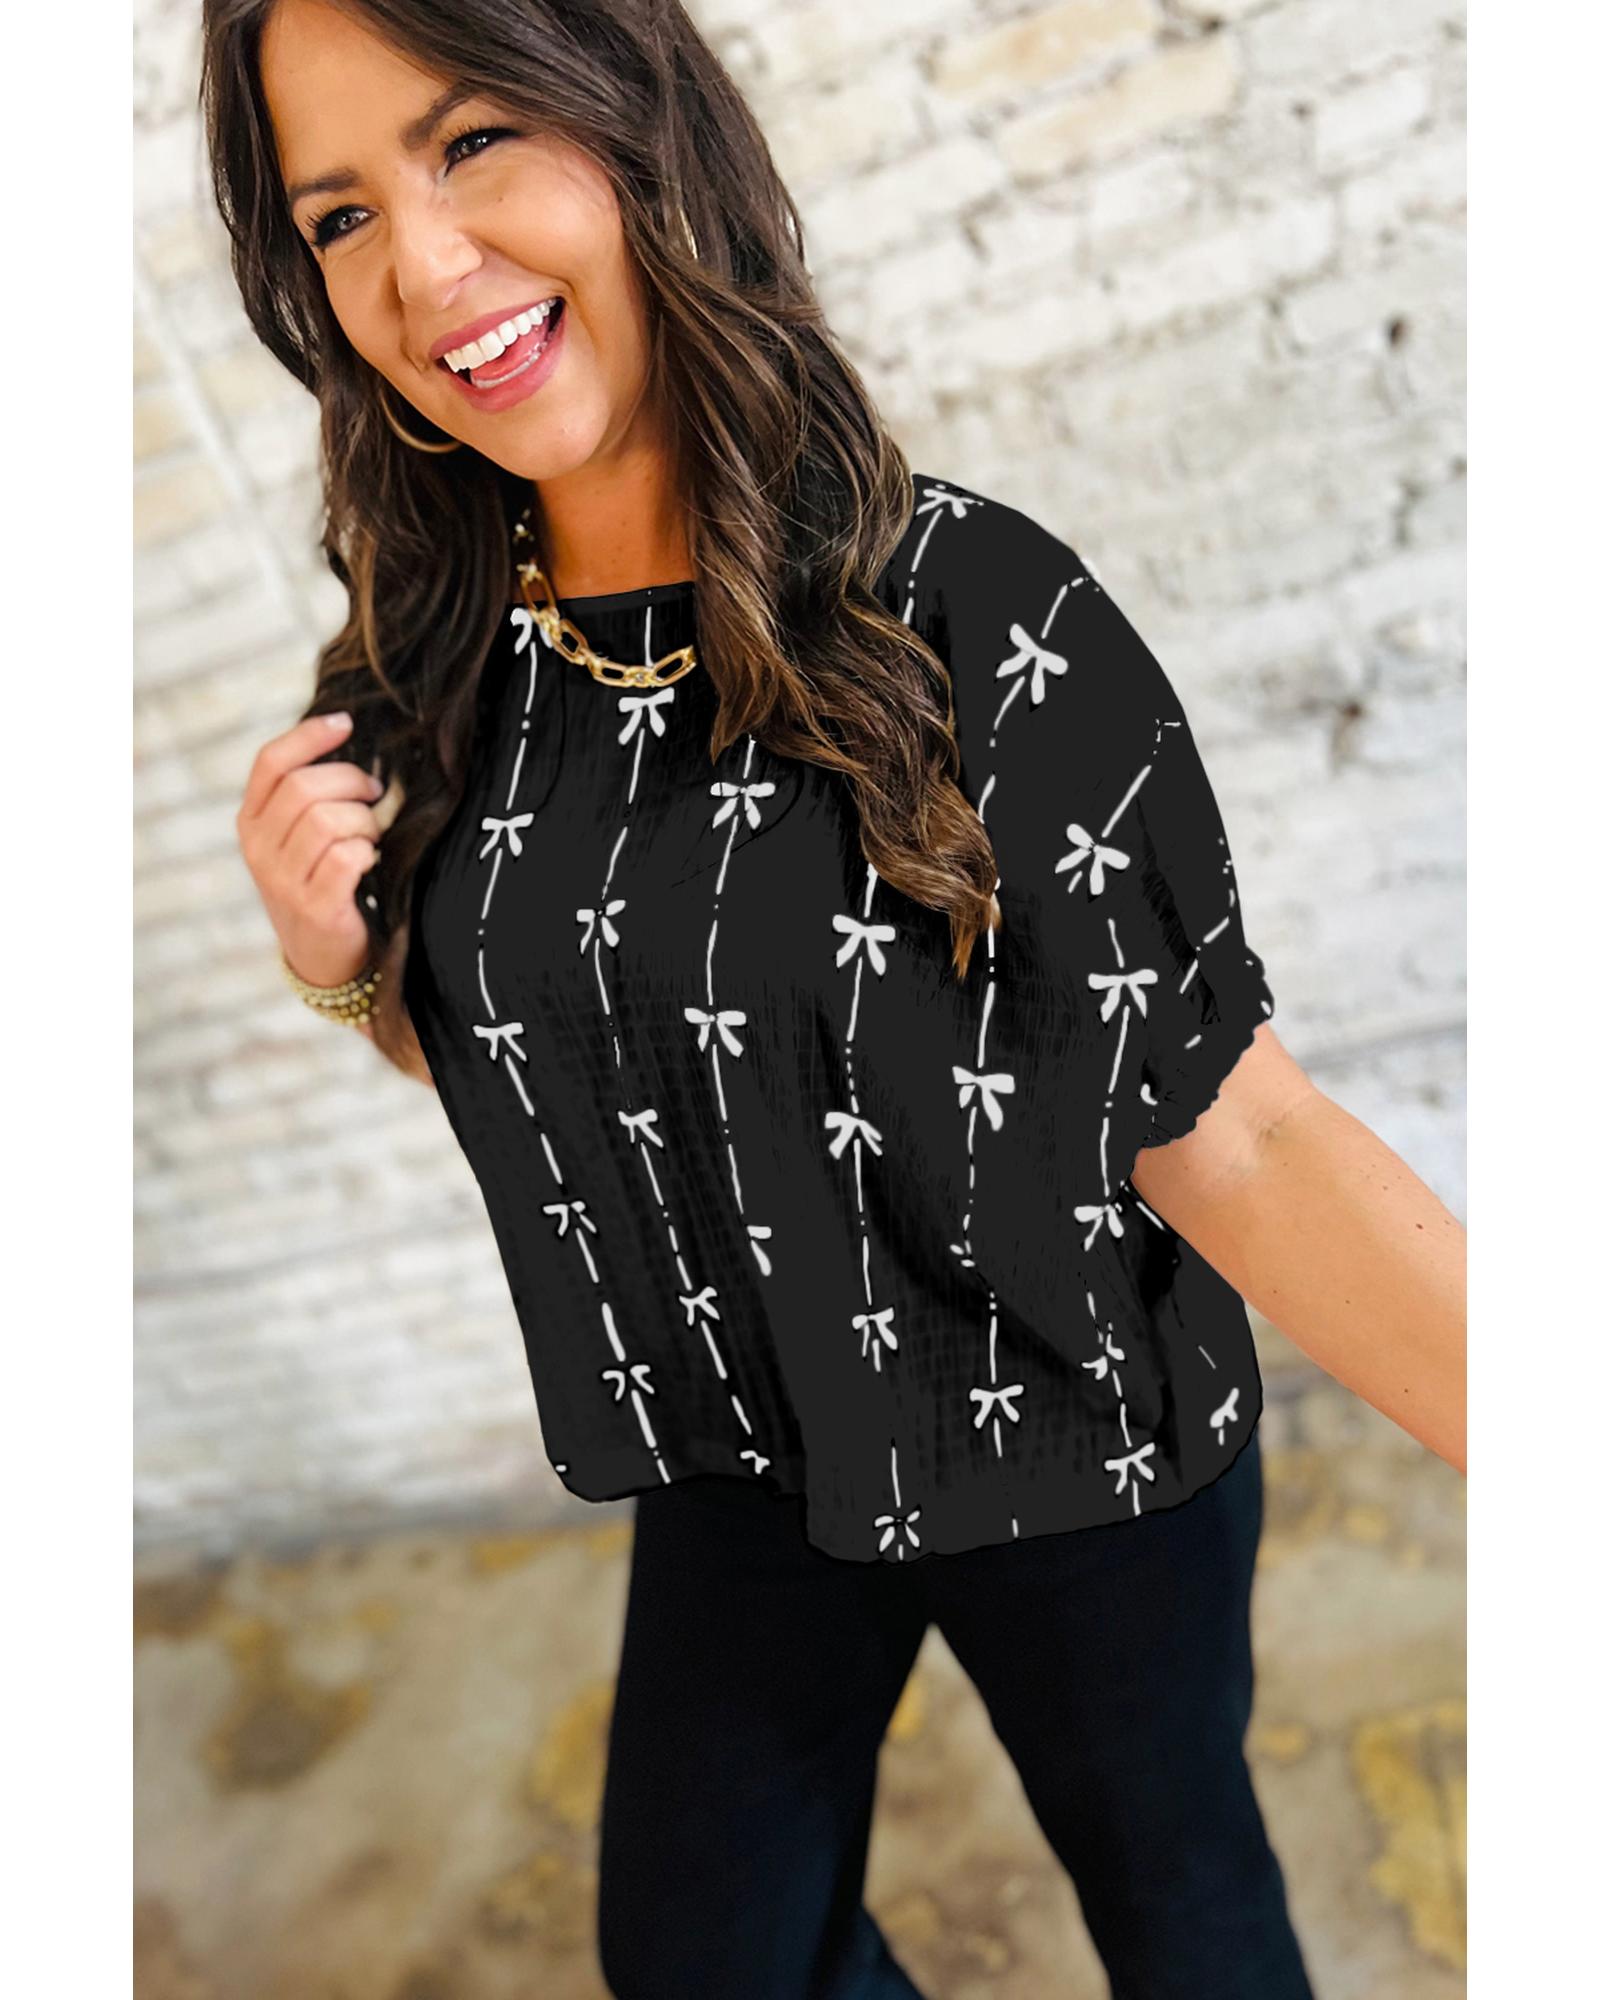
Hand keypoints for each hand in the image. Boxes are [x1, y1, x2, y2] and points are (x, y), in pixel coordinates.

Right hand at [236, 710, 398, 986]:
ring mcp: (282, 880)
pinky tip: (370, 861)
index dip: (309, 735)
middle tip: (374, 796)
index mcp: (251, 822)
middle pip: (305, 787)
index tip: (346, 723)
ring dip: (365, 822)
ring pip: (328, 820)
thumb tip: (348, 736)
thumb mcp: (298, 837)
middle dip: (352, 782)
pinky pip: (347, 857)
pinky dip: (368, 852)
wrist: (322, 956)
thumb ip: (310, 795)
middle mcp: (259, 849)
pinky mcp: (314, 907)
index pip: (270, 762)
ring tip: (371, 836)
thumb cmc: (320, 881)